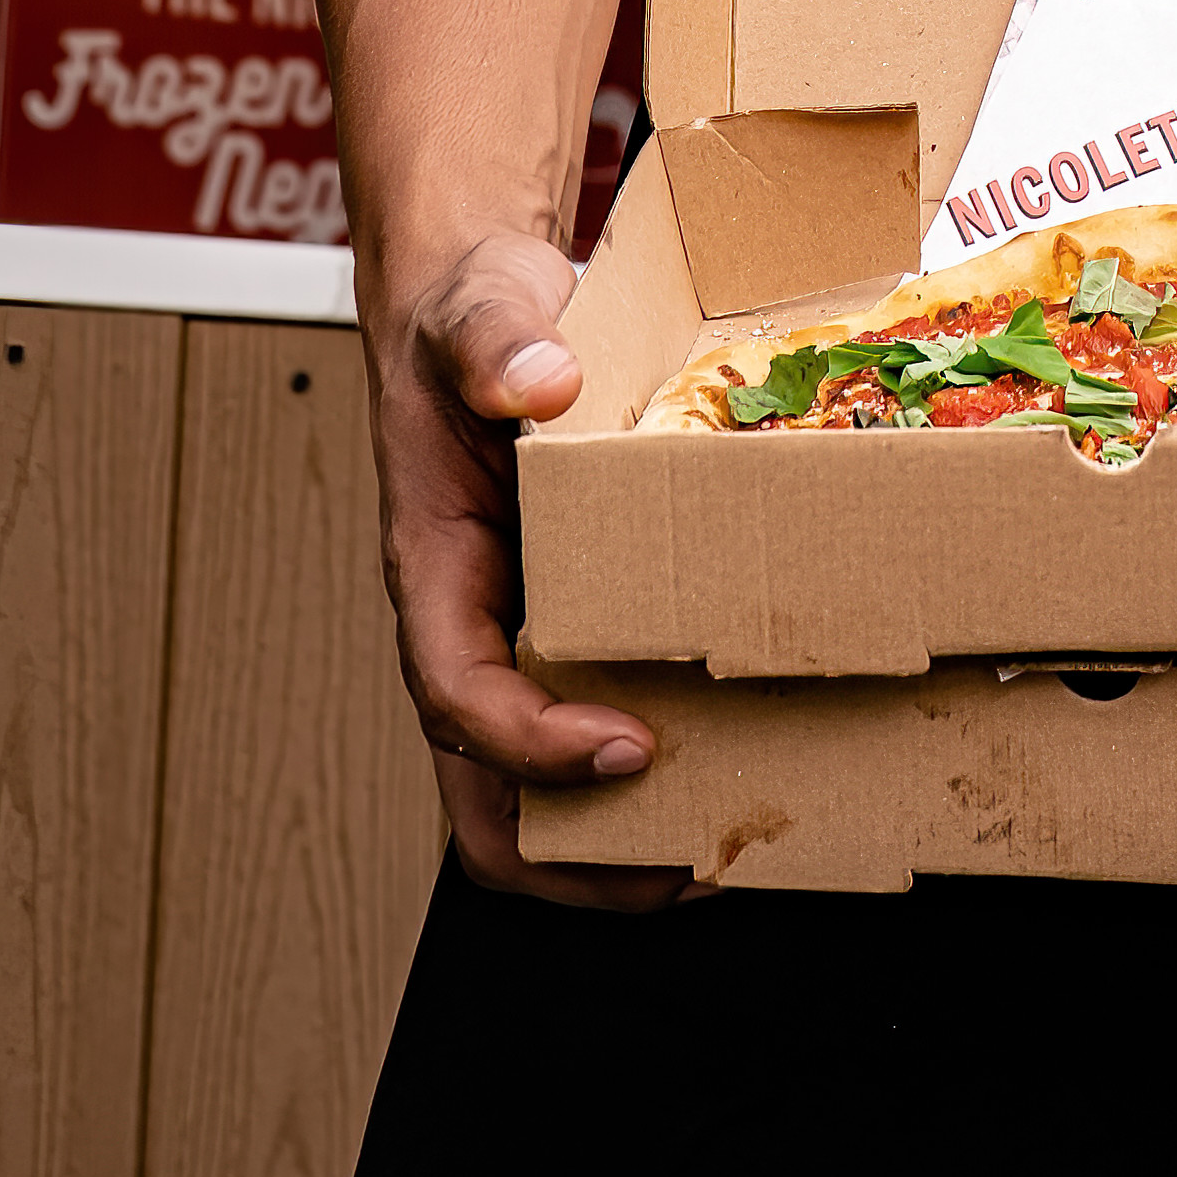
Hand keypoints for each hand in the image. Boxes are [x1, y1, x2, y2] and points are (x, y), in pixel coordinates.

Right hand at [368, 231, 683, 908]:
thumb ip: (495, 343)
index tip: (628, 746)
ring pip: (542, 794)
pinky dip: (658, 774)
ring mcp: (521, 640)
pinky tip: (743, 751)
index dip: (534, 746)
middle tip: (686, 868)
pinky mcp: (574, 628)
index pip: (458, 698)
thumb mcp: (477, 314)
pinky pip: (598, 729)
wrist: (482, 308)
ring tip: (726, 845)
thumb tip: (538, 380)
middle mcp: (472, 627)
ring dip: (619, 843)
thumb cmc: (467, 323)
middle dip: (577, 862)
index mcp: (433, 571)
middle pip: (488, 799)